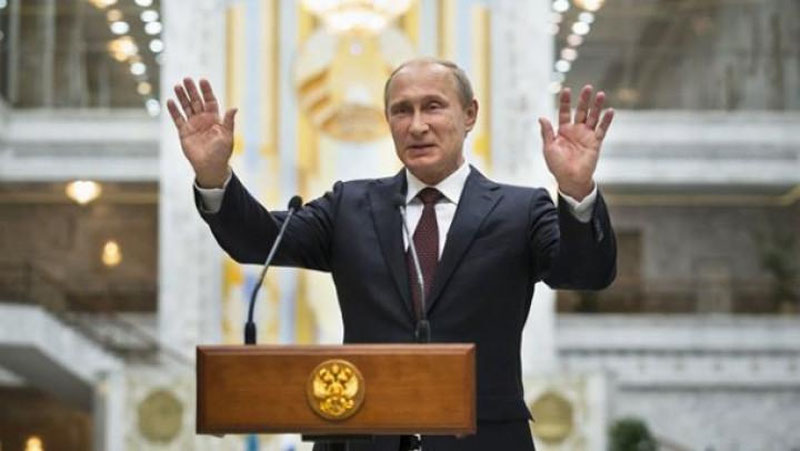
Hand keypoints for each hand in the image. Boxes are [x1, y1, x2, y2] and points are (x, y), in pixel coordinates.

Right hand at [166, 78, 236, 187]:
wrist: (211, 166)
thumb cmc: (222, 152)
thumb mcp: (227, 136)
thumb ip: (229, 121)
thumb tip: (234, 107)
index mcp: (215, 119)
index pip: (210, 101)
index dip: (206, 91)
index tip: (202, 80)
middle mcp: (203, 119)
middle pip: (196, 101)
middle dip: (192, 90)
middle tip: (187, 79)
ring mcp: (193, 125)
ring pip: (186, 107)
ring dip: (182, 97)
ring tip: (177, 86)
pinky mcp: (184, 132)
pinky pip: (178, 119)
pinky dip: (174, 111)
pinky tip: (170, 101)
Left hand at [538, 85, 613, 199]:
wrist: (570, 180)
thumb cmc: (557, 166)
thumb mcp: (549, 148)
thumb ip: (547, 133)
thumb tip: (542, 117)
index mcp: (563, 131)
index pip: (564, 112)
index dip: (565, 101)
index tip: (566, 90)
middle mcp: (576, 130)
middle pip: (581, 111)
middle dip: (584, 100)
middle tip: (588, 87)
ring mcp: (586, 136)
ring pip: (593, 117)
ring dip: (597, 107)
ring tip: (601, 94)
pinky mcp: (595, 143)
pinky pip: (601, 130)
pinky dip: (606, 121)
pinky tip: (610, 110)